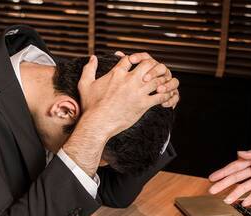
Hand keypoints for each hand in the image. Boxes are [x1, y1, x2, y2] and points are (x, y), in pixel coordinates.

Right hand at [63, 54, 174, 176]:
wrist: (97, 123)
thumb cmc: (91, 106)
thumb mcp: (85, 84)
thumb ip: (89, 69)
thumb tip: (93, 57)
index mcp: (117, 73)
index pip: (130, 58)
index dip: (135, 59)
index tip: (136, 65)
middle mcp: (129, 80)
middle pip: (148, 64)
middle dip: (153, 66)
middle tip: (154, 72)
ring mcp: (137, 92)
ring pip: (157, 79)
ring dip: (162, 80)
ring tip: (163, 84)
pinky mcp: (143, 104)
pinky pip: (160, 97)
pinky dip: (165, 96)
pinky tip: (165, 98)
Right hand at [208, 141, 250, 205]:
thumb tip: (240, 153)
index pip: (236, 166)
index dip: (223, 172)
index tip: (213, 177)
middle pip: (237, 177)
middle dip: (224, 184)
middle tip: (212, 190)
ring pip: (245, 187)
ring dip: (235, 193)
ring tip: (226, 200)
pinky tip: (243, 203)